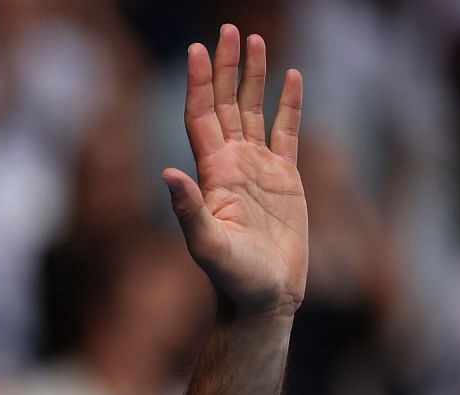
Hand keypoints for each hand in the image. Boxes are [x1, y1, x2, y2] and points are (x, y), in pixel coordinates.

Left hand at [164, 26, 306, 318]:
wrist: (263, 298)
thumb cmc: (233, 279)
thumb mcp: (207, 244)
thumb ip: (188, 210)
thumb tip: (168, 173)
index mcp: (212, 173)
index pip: (201, 116)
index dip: (199, 83)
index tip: (198, 48)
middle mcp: (232, 164)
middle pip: (224, 104)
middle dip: (224, 68)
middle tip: (226, 30)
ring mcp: (258, 169)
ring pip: (253, 111)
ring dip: (252, 77)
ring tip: (253, 40)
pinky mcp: (286, 178)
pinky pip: (287, 131)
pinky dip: (289, 103)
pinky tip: (291, 77)